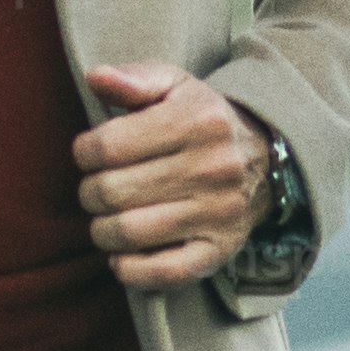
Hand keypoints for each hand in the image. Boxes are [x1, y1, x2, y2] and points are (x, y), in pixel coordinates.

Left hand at [73, 60, 266, 291]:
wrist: (266, 158)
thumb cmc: (202, 119)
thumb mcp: (174, 86)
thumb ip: (133, 78)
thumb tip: (95, 77)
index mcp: (196, 120)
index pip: (108, 146)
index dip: (83, 153)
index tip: (89, 154)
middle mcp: (212, 166)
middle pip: (113, 192)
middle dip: (89, 193)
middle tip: (96, 189)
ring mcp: (218, 212)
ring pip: (129, 232)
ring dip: (102, 231)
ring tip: (106, 219)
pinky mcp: (220, 250)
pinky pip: (164, 273)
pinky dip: (130, 269)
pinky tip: (122, 255)